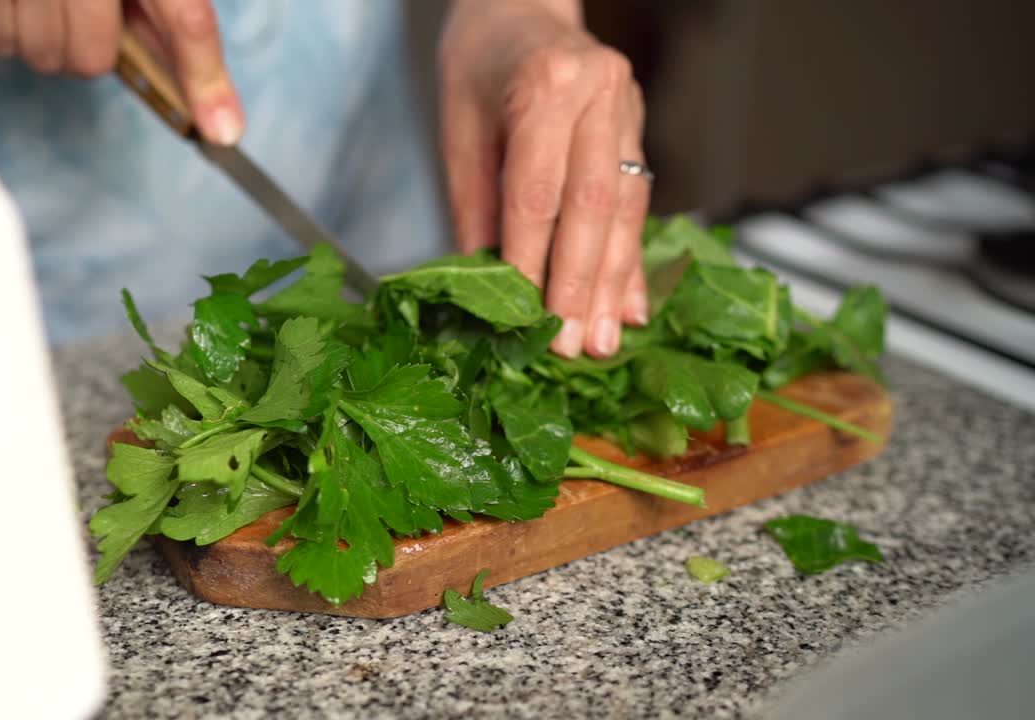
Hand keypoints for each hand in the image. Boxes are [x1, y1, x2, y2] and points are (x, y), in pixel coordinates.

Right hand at [0, 0, 243, 143]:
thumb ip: (165, 14)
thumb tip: (202, 94)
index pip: (185, 20)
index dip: (205, 80)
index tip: (221, 132)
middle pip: (96, 58)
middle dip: (93, 45)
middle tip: (85, 9)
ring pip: (48, 58)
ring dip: (50, 40)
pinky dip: (8, 28)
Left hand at [439, 0, 648, 357]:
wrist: (524, 5)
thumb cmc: (479, 63)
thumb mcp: (458, 126)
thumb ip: (472, 202)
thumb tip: (482, 281)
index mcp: (546, 86)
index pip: (538, 191)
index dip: (531, 259)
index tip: (524, 317)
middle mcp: (599, 94)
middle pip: (593, 206)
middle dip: (580, 284)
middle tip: (569, 346)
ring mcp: (628, 109)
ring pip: (626, 209)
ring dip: (613, 284)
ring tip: (602, 342)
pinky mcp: (639, 127)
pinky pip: (639, 201)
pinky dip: (632, 259)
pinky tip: (631, 307)